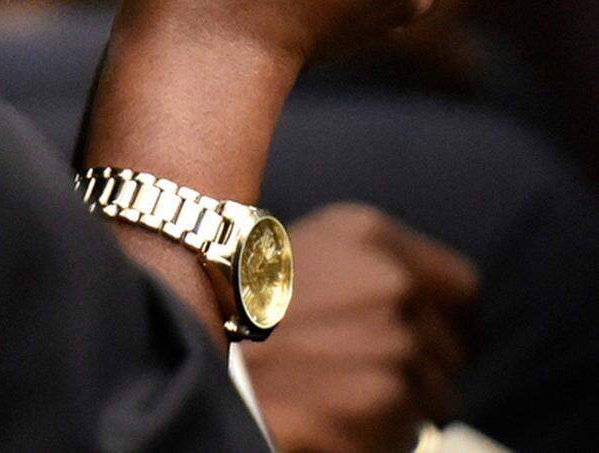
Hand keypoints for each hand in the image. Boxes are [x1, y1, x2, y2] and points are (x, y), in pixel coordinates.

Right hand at [244, 204, 478, 452]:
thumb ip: (380, 267)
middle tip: (365, 373)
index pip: (464, 287)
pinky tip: (337, 415)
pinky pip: (414, 431)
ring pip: (439, 395)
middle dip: (423, 368)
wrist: (205, 363)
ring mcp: (394, 341)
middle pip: (454, 348)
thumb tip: (442, 310)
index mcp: (371, 235)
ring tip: (341, 391)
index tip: (437, 341)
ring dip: (403, 404)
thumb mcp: (314, 253)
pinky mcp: (387, 399)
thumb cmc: (255, 313)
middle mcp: (392, 281)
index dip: (453, 321)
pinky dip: (384, 434)